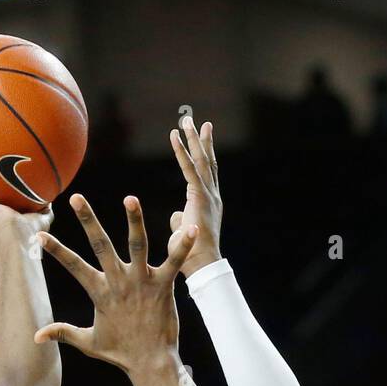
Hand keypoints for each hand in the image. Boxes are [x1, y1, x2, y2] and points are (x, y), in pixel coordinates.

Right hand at [34, 194, 196, 372]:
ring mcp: (142, 283)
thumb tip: (37, 337)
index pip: (73, 266)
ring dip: (134, 221)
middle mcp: (119, 283)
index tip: (40, 235)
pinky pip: (174, 261)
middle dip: (88, 221)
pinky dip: (183, 245)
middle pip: (101, 246)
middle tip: (77, 197)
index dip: (56, 251)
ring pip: (137, 245)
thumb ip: (63, 333)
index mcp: (101, 293)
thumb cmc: (121, 353)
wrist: (151, 364)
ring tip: (129, 198)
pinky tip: (192, 227)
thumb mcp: (88, 342)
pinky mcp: (164, 286)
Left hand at [169, 117, 221, 278]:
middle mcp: (212, 196)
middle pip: (207, 162)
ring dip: (193, 139)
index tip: (202, 135)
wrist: (202, 265)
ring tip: (186, 120)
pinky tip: (174, 136)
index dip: (204, 153)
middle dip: (201, 140)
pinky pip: (189, 168)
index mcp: (209, 203)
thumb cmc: (191, 255)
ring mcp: (208, 195)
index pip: (206, 173)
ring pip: (200, 160)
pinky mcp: (199, 197)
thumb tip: (178, 215)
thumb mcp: (184, 232)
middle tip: (196, 121)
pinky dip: (181, 151)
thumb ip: (181, 220)